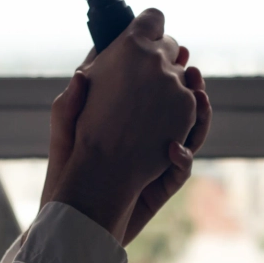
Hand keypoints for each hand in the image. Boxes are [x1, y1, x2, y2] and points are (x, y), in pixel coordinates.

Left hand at [43, 9, 199, 239]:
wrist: (74, 218)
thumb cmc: (65, 172)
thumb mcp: (64, 133)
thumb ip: (70, 105)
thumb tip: (80, 72)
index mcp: (125, 114)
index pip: (146, 83)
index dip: (157, 64)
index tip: (160, 44)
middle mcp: (145, 132)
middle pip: (176, 101)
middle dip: (188, 83)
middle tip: (190, 69)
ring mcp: (156, 157)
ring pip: (189, 131)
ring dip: (199, 114)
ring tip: (200, 97)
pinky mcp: (161, 183)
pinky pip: (180, 169)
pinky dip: (182, 158)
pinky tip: (173, 149)